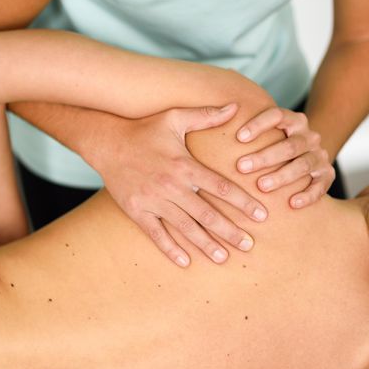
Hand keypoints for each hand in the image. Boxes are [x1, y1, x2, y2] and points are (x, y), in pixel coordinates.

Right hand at [91, 104, 267, 267]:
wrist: (106, 143)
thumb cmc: (143, 129)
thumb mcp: (174, 118)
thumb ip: (206, 115)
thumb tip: (235, 107)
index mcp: (184, 165)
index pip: (220, 187)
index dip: (243, 202)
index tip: (261, 215)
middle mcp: (171, 186)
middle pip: (206, 214)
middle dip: (230, 231)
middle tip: (248, 245)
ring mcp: (153, 200)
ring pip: (184, 227)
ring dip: (205, 244)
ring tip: (224, 257)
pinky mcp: (137, 210)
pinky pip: (156, 234)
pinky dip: (170, 249)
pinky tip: (185, 261)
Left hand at [235, 107, 334, 208]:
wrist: (306, 157)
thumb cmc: (272, 146)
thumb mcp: (263, 134)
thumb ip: (242, 130)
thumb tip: (206, 123)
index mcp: (293, 120)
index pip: (277, 115)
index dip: (258, 125)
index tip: (238, 138)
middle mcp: (309, 136)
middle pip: (290, 144)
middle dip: (265, 157)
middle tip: (241, 167)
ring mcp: (319, 155)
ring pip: (303, 164)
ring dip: (282, 176)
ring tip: (261, 186)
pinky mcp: (326, 175)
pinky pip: (320, 186)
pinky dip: (307, 195)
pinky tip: (291, 203)